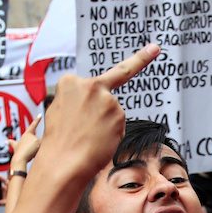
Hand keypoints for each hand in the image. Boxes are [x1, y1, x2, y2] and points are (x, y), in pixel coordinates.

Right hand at [9, 115, 42, 172]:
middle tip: (30, 151)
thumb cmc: (18, 153)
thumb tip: (6, 141)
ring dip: (38, 149)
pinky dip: (40, 151)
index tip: (41, 115)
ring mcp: (35, 138)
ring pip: (41, 145)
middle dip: (36, 147)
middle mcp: (31, 135)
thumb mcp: (14, 146)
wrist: (19, 158)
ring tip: (31, 152)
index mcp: (26, 134)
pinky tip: (34, 152)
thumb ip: (12, 143)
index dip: (37, 120)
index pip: (33, 126)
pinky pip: (43, 147)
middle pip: (39, 141)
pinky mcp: (38, 142)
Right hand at [44, 44, 160, 182]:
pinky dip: (111, 135)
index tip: (150, 50)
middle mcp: (90, 85)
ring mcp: (107, 99)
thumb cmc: (58, 142)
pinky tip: (98, 142)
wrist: (63, 164)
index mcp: (70, 81)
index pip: (87, 83)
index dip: (87, 97)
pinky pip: (119, 125)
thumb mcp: (58, 112)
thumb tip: (95, 102)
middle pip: (109, 86)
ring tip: (87, 139)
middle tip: (154, 48)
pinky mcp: (119, 115)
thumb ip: (76, 100)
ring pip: (113, 111)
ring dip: (105, 125)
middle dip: (133, 69)